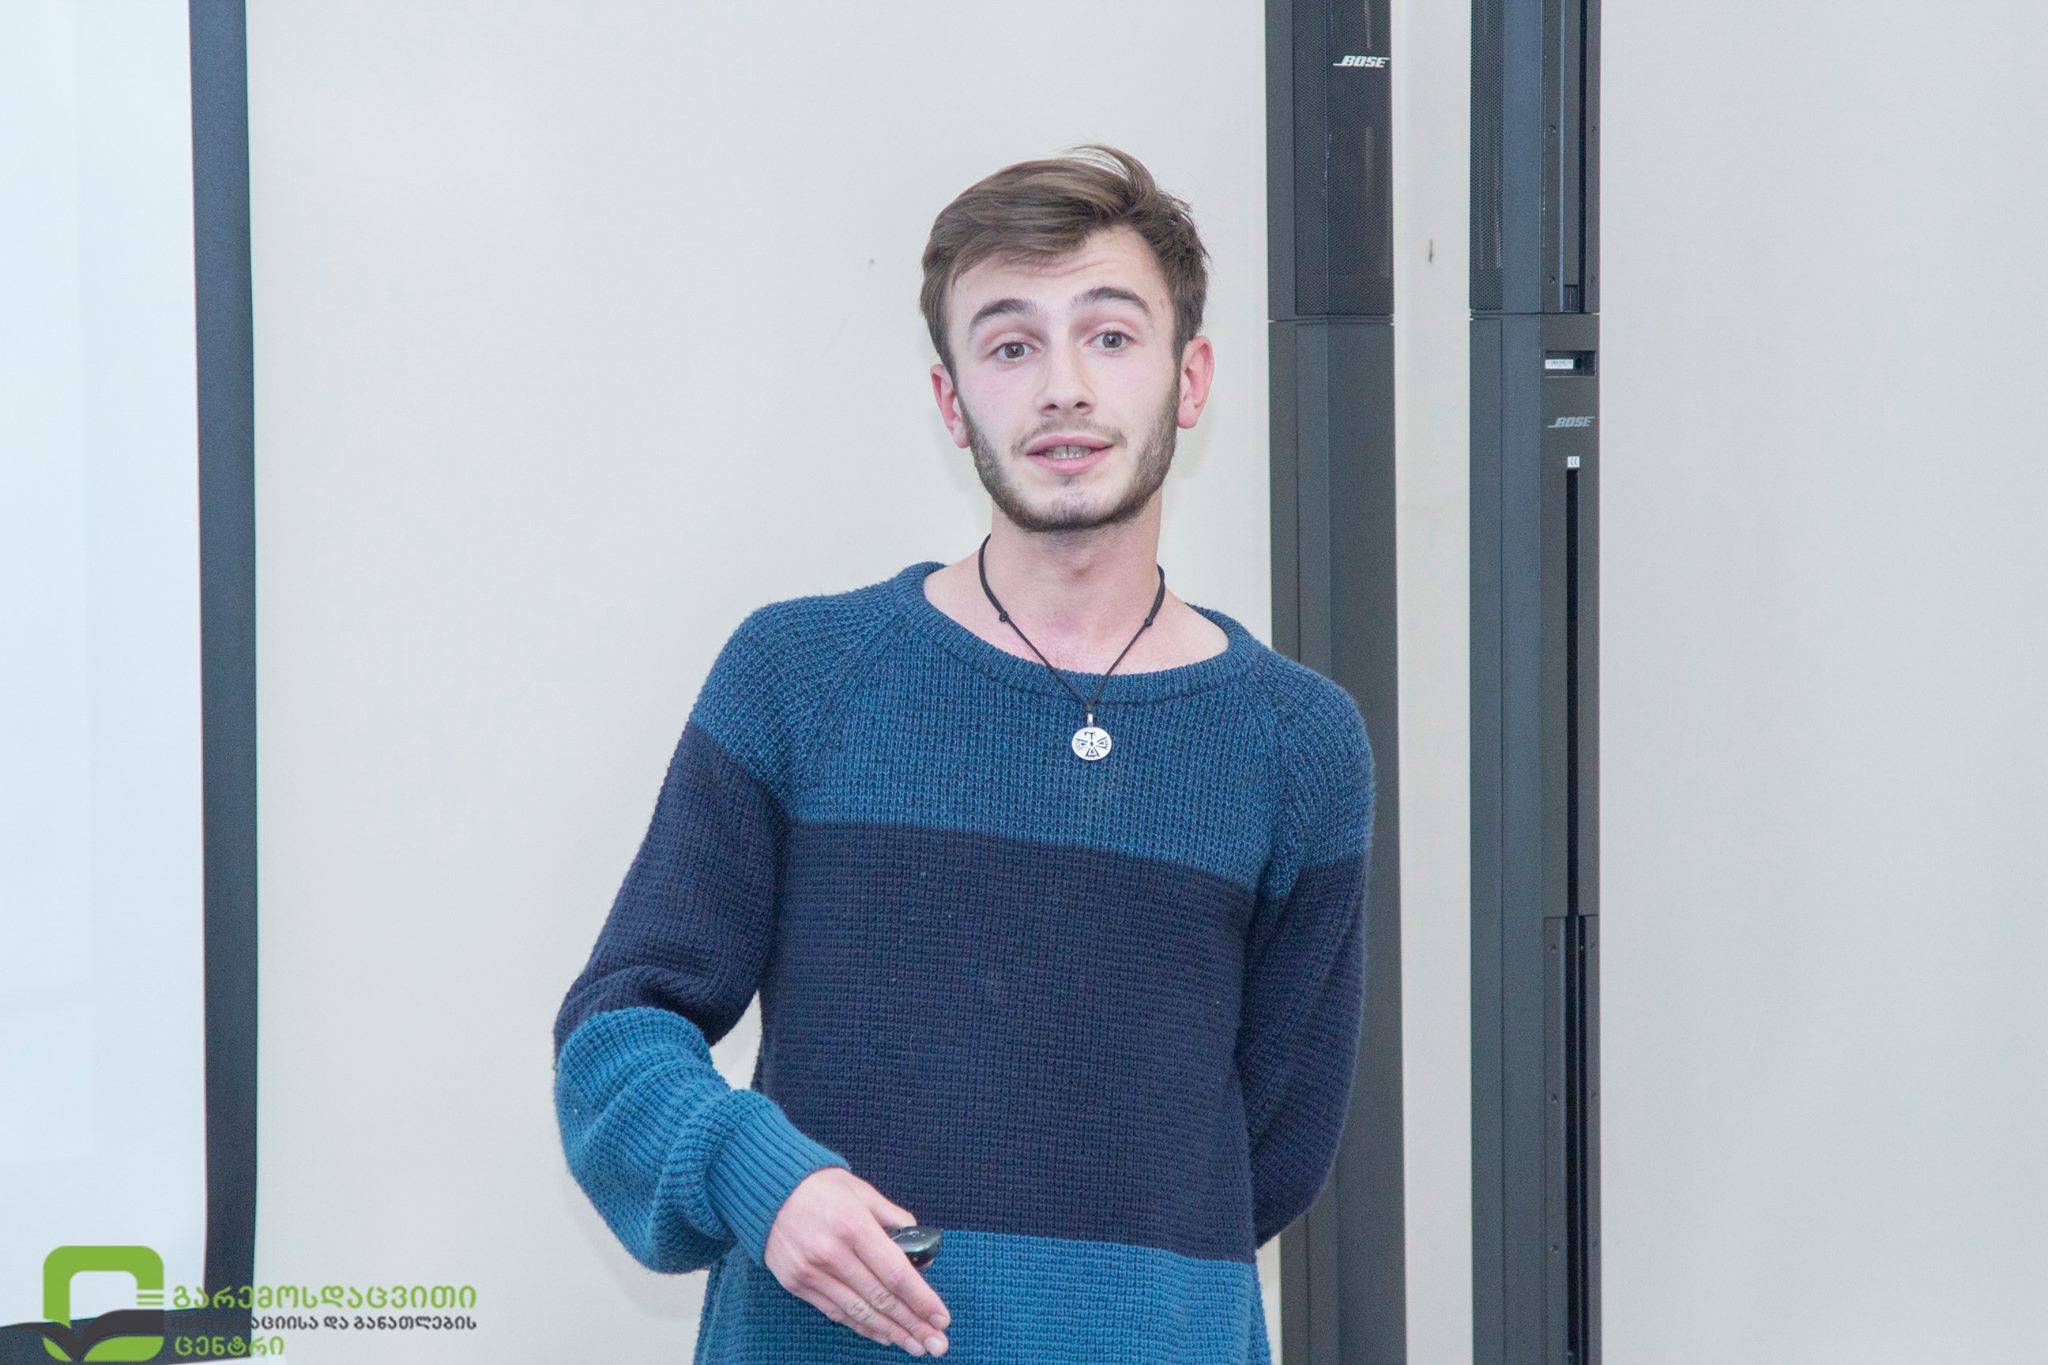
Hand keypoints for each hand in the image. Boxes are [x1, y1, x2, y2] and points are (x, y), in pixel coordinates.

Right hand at [762, 1166, 951, 1355]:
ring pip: (860, 1311)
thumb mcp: (863, 1192)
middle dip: (913, 1324)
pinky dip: (862, 1326)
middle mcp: (831, 1252)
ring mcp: (811, 1272)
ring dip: (892, 1333)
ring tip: (916, 1346)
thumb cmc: (821, 1187)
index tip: (942, 1318)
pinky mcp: (797, 1284)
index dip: (922, 1299)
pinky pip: (836, 1312)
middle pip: (881, 1298)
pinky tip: (884, 1335)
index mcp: (853, 1225)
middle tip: (937, 1344)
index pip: (895, 1273)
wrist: (768, 1188)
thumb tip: (922, 1253)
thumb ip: (894, 1220)